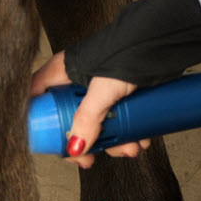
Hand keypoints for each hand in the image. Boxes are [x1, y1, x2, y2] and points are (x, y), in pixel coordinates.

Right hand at [30, 52, 146, 167]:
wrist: (162, 42)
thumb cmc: (129, 51)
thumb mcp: (103, 90)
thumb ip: (87, 118)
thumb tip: (76, 147)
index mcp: (62, 72)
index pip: (38, 101)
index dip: (41, 125)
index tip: (54, 144)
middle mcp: (77, 80)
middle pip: (68, 119)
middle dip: (85, 141)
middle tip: (91, 157)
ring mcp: (98, 88)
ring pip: (96, 122)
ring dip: (112, 141)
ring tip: (129, 147)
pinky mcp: (118, 93)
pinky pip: (115, 119)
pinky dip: (126, 133)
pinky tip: (138, 139)